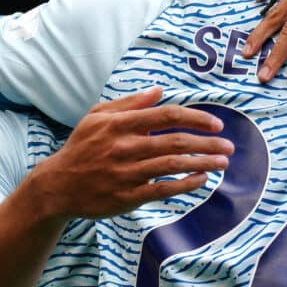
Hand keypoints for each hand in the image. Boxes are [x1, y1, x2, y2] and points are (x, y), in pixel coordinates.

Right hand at [24, 88, 232, 218]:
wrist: (57, 186)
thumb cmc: (82, 147)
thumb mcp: (97, 117)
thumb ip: (129, 103)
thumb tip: (159, 90)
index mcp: (119, 124)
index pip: (166, 115)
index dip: (196, 118)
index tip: (217, 123)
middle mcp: (124, 147)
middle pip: (175, 141)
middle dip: (208, 143)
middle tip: (229, 146)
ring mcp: (126, 173)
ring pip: (173, 165)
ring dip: (203, 163)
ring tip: (223, 162)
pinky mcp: (126, 196)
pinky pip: (162, 189)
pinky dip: (185, 184)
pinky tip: (202, 179)